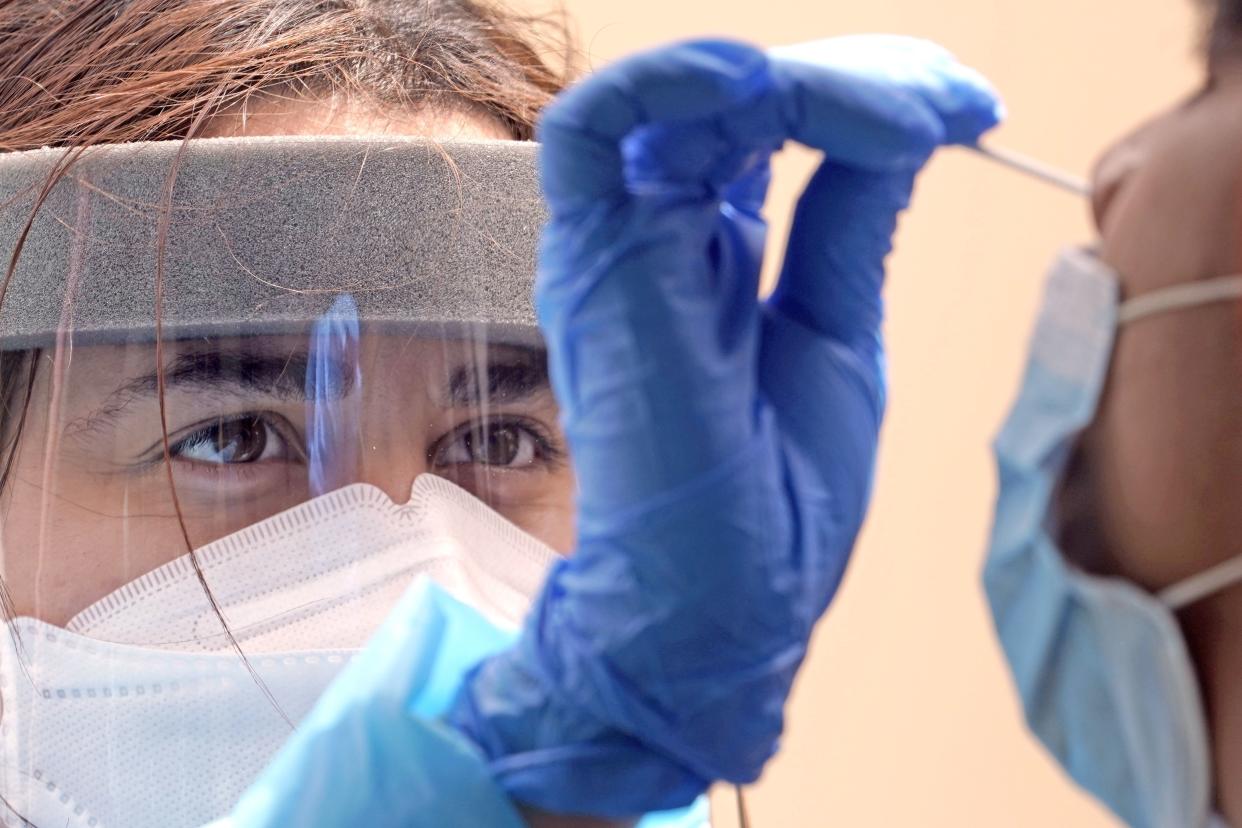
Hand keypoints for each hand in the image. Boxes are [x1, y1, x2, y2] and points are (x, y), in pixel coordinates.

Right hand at [447, 35, 1001, 817]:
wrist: (728, 602)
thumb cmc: (777, 496)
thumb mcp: (838, 330)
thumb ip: (851, 222)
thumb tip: (906, 126)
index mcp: (713, 255)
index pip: (774, 131)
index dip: (866, 99)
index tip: (969, 110)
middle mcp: (660, 237)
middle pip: (741, 105)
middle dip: (853, 84)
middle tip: (948, 107)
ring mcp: (622, 244)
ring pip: (685, 100)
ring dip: (800, 86)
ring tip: (896, 122)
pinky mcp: (591, 260)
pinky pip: (593, 132)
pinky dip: (665, 84)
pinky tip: (756, 85)